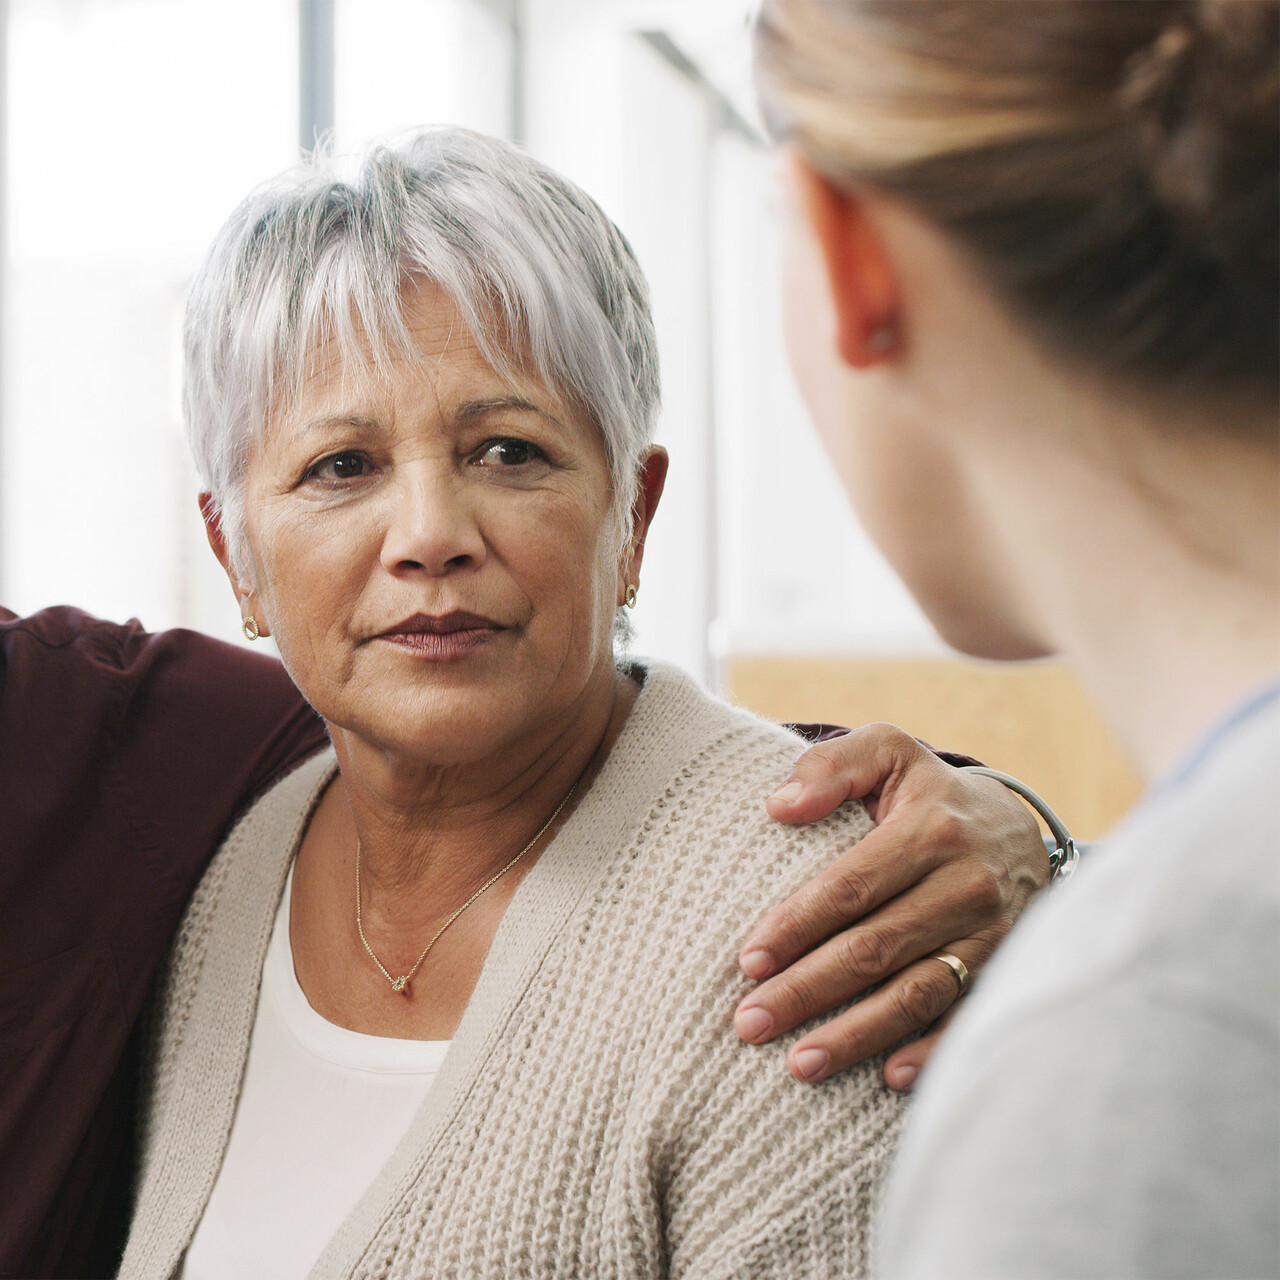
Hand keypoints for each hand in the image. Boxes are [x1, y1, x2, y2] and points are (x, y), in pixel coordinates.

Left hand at [734, 724, 1047, 1086]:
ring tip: (799, 1063)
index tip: (748, 961)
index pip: (850, 887)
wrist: (1017, 829)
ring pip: (916, 992)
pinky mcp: (1007, 968)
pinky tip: (887, 1077)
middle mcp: (966, 884)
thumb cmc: (928, 794)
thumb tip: (779, 806)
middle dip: (807, 990)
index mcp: (929, 829)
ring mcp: (992, 933)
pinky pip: (966, 1017)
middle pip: (874, 948)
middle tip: (750, 1023)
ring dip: (856, 1034)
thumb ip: (832, 765)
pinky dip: (930, 1051)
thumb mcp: (887, 752)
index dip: (797, 926)